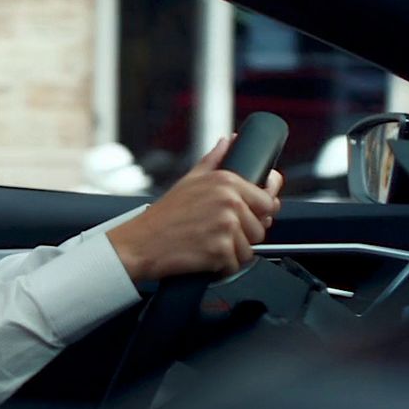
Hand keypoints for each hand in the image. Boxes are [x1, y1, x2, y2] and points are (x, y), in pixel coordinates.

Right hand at [106, 136, 283, 281]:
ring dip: (232, 253)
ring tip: (207, 244)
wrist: (139, 243)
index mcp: (227, 182)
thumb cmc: (162, 215)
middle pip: (260, 229)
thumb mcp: (189, 180)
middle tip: (215, 233)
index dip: (260, 213)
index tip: (249, 217)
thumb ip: (214, 160)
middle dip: (242, 236)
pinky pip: (235, 265)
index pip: (269, 201)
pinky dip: (221, 267)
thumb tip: (229, 142)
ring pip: (250, 249)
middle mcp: (230, 201)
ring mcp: (226, 226)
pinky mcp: (220, 250)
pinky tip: (203, 257)